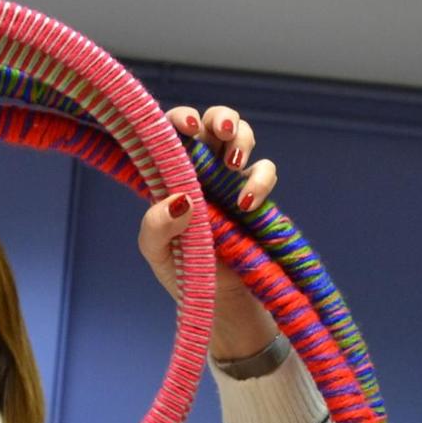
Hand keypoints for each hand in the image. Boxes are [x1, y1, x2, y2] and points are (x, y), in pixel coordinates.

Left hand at [138, 104, 278, 359]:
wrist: (222, 305)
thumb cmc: (184, 274)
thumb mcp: (158, 254)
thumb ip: (156, 227)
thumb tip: (179, 199)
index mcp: (170, 175)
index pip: (171, 133)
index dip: (178, 119)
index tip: (184, 127)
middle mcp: (201, 170)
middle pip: (211, 122)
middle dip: (217, 117)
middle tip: (216, 132)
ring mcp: (231, 180)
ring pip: (242, 135)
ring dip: (241, 137)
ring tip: (234, 164)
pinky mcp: (258, 197)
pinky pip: (265, 171)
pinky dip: (259, 180)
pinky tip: (246, 204)